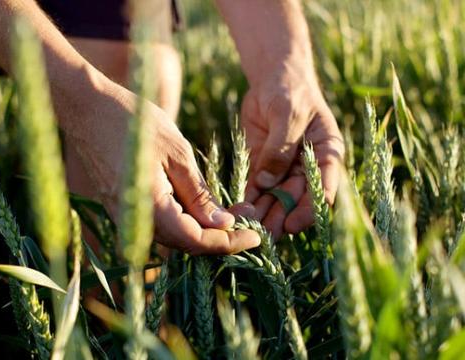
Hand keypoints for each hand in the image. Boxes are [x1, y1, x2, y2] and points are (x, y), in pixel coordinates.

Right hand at [67, 78, 259, 254]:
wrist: (86, 108)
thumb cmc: (132, 121)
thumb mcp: (176, 153)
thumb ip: (199, 195)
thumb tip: (222, 225)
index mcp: (149, 209)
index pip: (196, 241)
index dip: (229, 242)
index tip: (256, 233)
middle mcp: (134, 222)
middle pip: (185, 244)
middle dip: (220, 236)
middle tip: (249, 217)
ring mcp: (125, 216)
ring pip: (173, 236)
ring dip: (203, 229)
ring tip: (233, 210)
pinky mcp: (123, 207)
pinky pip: (159, 224)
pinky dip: (184, 220)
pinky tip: (202, 205)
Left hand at [239, 72, 343, 237]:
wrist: (273, 77)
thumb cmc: (289, 90)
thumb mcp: (287, 113)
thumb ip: (280, 147)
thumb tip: (268, 182)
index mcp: (327, 154)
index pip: (325, 188)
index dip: (310, 210)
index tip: (293, 224)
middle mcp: (309, 166)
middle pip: (298, 198)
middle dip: (282, 218)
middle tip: (264, 235)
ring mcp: (286, 168)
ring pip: (277, 198)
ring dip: (264, 214)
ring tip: (249, 228)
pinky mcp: (265, 166)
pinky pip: (258, 188)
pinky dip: (250, 200)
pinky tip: (238, 211)